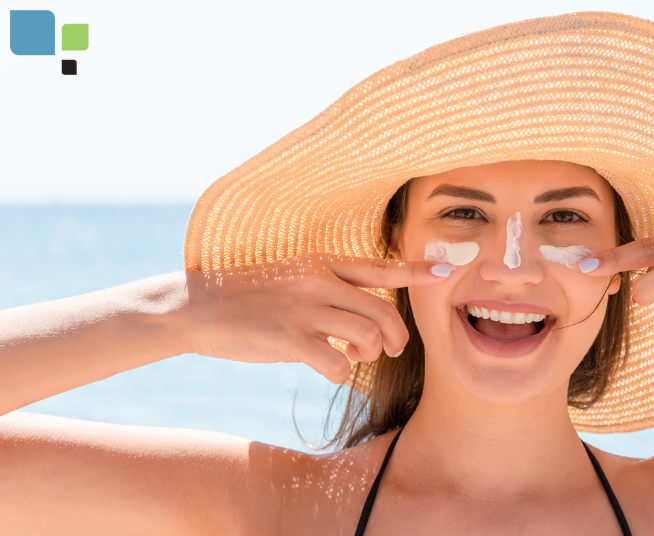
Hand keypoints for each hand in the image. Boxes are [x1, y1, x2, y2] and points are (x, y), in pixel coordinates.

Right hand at [182, 254, 450, 382]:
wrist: (195, 306)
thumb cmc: (248, 298)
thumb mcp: (292, 281)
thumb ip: (331, 295)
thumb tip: (364, 333)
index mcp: (322, 263)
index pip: (379, 267)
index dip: (415, 271)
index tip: (445, 272)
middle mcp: (319, 281)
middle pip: (383, 310)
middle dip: (396, 336)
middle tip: (391, 349)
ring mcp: (305, 308)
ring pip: (368, 336)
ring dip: (368, 355)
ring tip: (353, 357)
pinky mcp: (290, 337)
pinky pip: (338, 363)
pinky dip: (342, 373)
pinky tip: (329, 371)